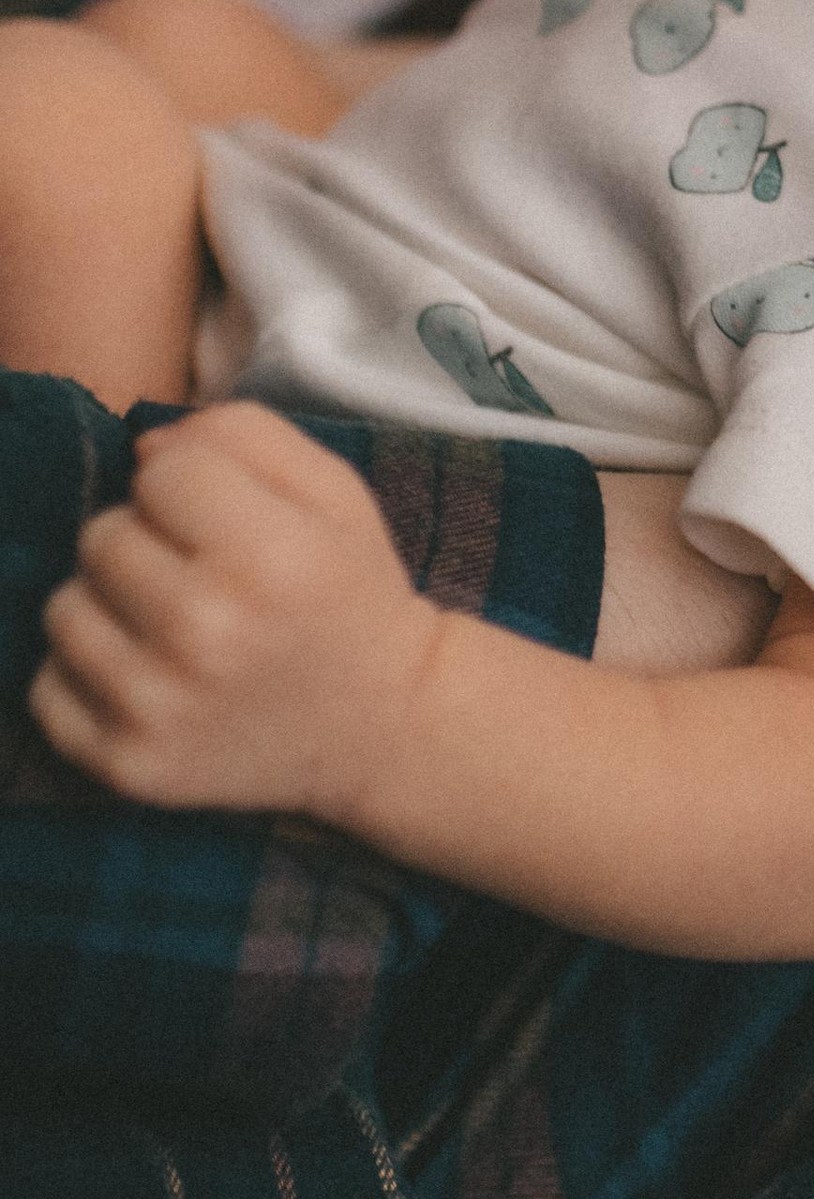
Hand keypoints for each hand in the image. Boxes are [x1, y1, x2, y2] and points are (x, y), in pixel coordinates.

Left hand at [30, 405, 440, 825]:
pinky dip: (85, 678)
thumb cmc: (351, 593)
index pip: (160, 472)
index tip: (231, 523)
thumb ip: (242, 434)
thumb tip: (143, 450)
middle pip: (102, 536)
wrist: (382, 726)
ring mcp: (158, 707)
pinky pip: (46, 690)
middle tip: (201, 576)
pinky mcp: (128, 764)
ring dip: (109, 605)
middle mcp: (206, 633)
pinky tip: (146, 676)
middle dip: (146, 542)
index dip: (194, 485)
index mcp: (268, 556)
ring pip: (64, 608)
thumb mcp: (333, 490)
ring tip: (169, 623)